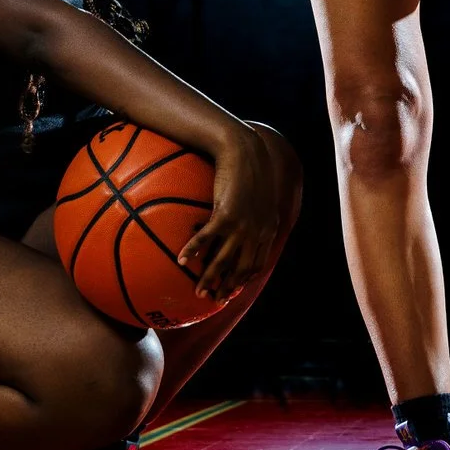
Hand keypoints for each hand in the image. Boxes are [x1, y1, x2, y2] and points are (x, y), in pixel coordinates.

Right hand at [178, 123, 279, 303]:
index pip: (257, 263)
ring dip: (211, 278)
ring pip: (224, 260)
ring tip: (199, 291)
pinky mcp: (227, 215)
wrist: (245, 149)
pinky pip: (207, 239)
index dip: (244, 279)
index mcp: (268, 228)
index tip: (233, 289)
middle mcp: (257, 231)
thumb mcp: (260, 192)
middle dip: (229, 287)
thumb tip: (238, 219)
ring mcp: (243, 225)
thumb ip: (255, 210)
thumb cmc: (249, 166)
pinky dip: (194, 252)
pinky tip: (182, 260)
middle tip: (215, 300)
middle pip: (242, 268)